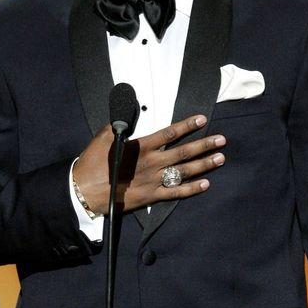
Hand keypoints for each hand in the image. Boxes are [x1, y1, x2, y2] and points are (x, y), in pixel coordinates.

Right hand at [73, 114, 224, 214]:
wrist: (85, 192)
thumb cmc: (93, 163)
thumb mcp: (103, 137)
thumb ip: (119, 124)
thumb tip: (126, 110)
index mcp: (142, 147)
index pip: (170, 133)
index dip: (188, 125)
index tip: (201, 119)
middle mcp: (152, 163)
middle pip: (184, 152)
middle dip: (205, 145)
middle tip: (221, 139)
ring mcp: (154, 180)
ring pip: (185, 171)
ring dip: (204, 164)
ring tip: (220, 158)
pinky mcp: (152, 196)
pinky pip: (176, 193)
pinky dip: (192, 189)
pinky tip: (206, 184)